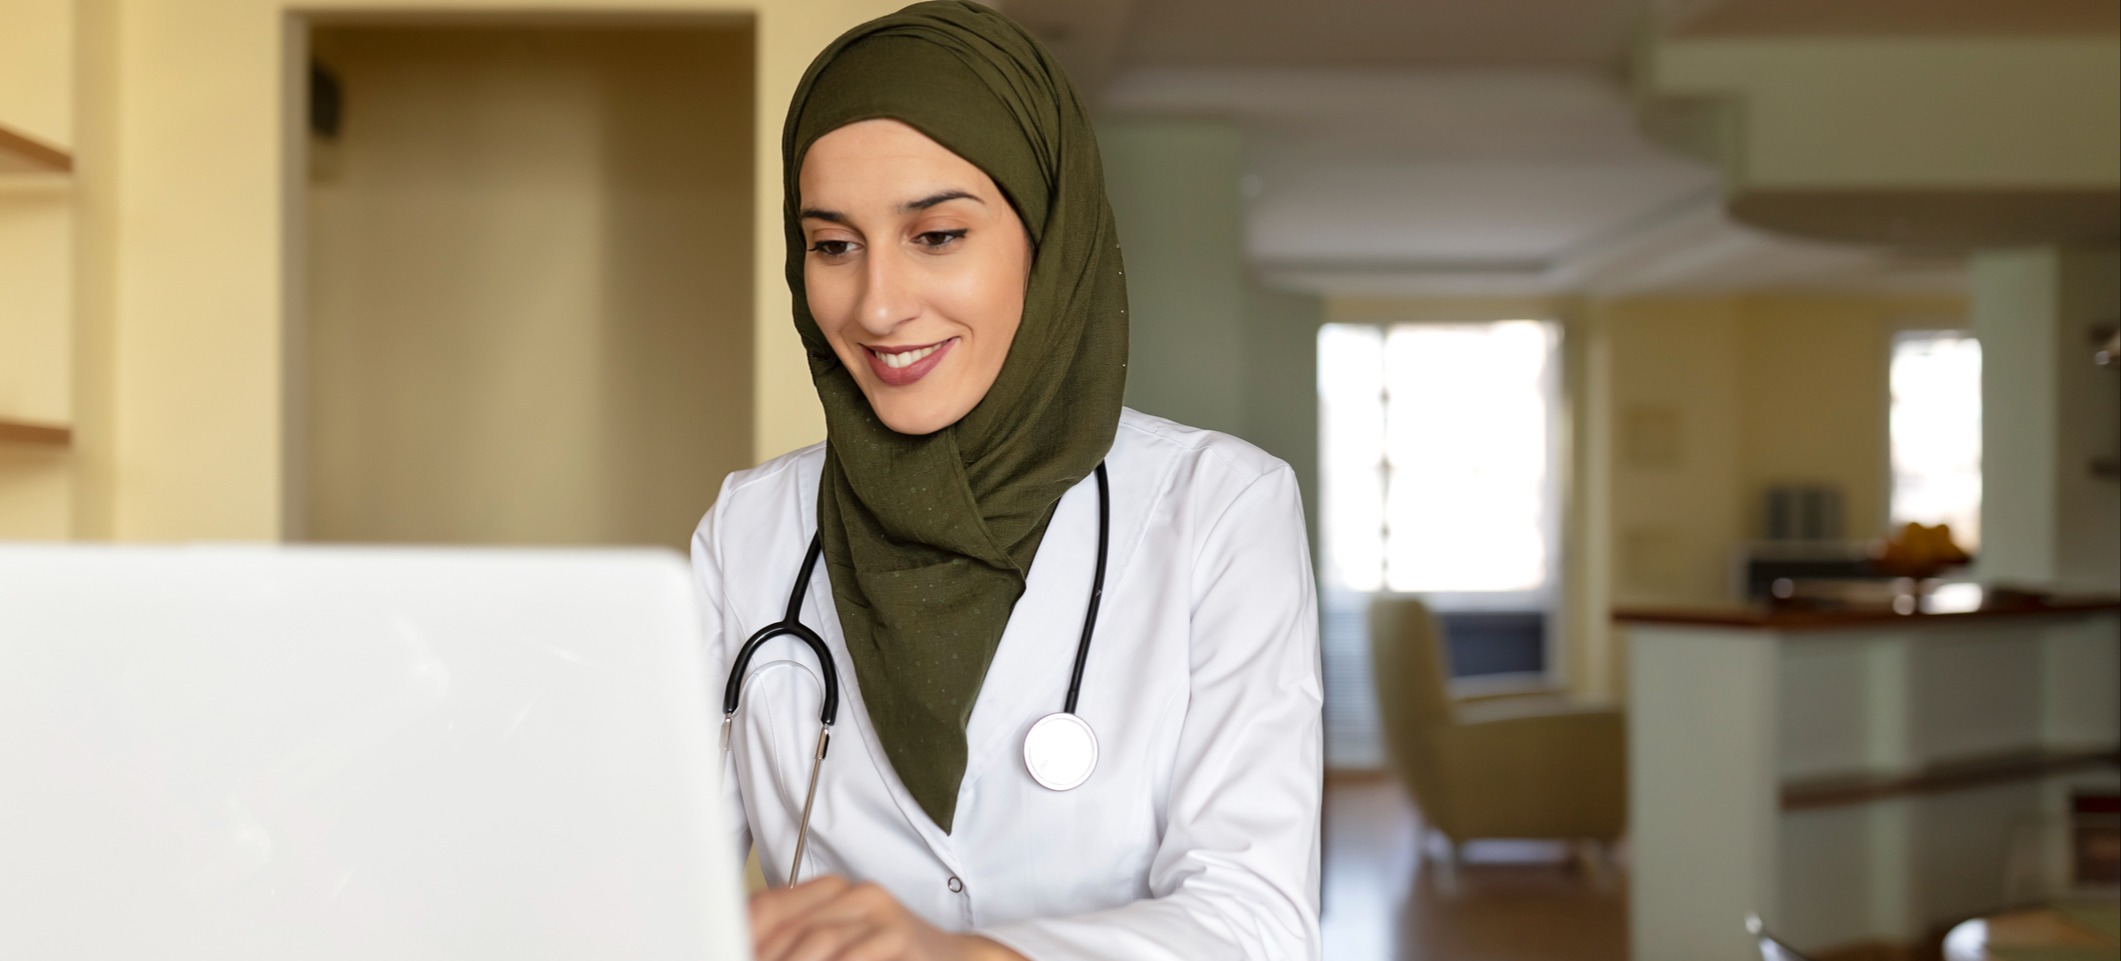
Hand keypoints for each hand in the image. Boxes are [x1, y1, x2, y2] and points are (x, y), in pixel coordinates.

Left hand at [748, 876, 1026, 960]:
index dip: (744, 931)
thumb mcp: (838, 941)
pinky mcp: (902, 938)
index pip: (771, 905)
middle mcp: (856, 896)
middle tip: (740, 960)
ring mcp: (881, 916)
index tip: (723, 947)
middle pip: (790, 923)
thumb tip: (743, 943)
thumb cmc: (888, 955)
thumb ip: (796, 939)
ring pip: (819, 941)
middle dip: (765, 953)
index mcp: (832, 892)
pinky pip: (857, 955)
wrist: (958, 957)